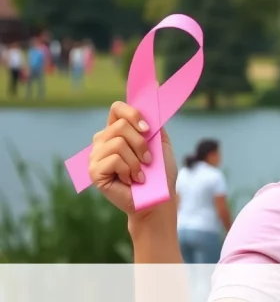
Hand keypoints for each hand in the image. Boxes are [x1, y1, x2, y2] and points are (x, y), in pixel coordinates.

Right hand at [88, 101, 178, 219]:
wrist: (158, 198)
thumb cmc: (160, 173)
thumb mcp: (160, 144)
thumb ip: (154, 125)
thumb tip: (152, 106)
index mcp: (118, 131)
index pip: (117, 108)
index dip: (133, 114)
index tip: (147, 129)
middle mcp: (103, 141)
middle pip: (120, 125)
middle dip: (141, 144)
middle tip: (148, 160)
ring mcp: (96, 156)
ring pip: (118, 143)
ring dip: (136, 161)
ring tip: (139, 173)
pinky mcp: (94, 171)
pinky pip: (114, 159)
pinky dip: (129, 170)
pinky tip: (130, 180)